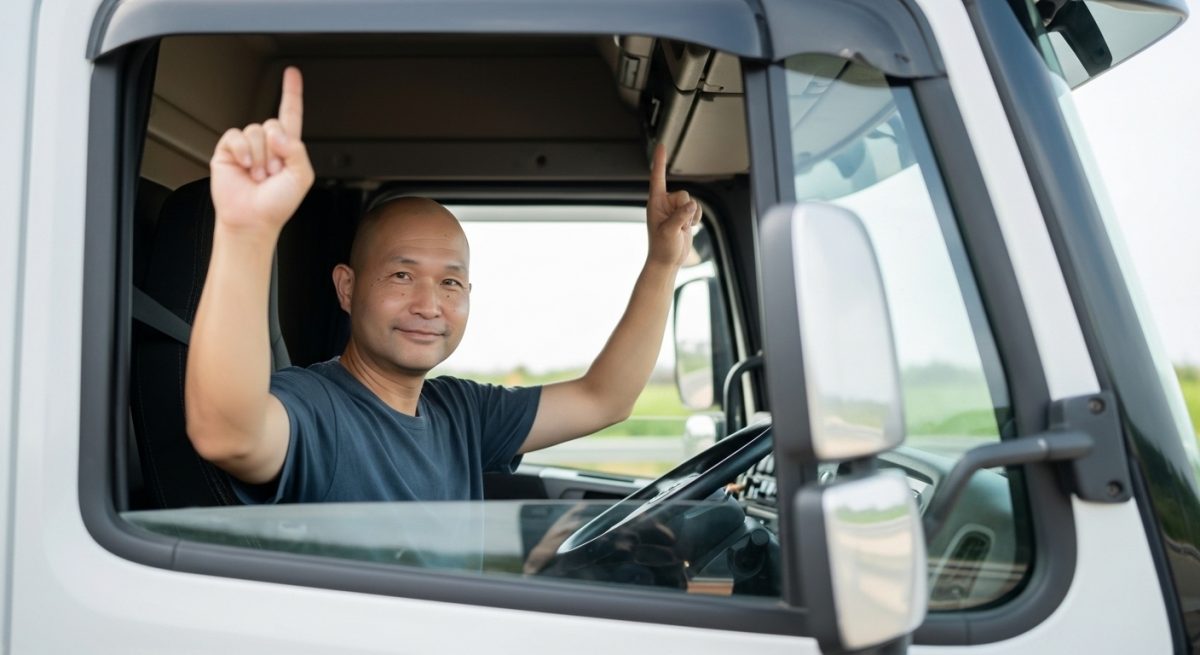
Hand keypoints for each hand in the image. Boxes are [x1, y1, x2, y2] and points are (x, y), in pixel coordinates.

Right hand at [209, 66, 314, 233]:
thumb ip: (297, 149)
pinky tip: (245, 168)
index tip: (292, 73)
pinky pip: (236, 136)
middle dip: (276, 152)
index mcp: (287, 147)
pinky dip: (243, 152)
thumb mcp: (301, 177)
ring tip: (259, 176)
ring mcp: (247, 146)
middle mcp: (267, 144)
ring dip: (260, 157)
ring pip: (256, 131)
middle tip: (273, 174)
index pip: (290, 114)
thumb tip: (277, 133)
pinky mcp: (228, 149)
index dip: (291, 92)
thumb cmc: (278, 204)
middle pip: (273, 123)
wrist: (253, 220)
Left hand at [645, 143, 700, 267]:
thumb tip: (691, 205)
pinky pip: (696, 209)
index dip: (660, 161)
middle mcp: (665, 203)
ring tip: (682, 229)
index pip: (657, 177)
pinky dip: (696, 218)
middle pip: (684, 194)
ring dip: (691, 216)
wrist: (668, 261)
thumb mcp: (669, 232)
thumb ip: (680, 216)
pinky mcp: (684, 215)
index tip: (661, 145)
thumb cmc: (662, 247)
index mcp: (655, 203)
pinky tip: (688, 228)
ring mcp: (675, 209)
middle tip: (678, 225)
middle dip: (685, 210)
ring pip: (692, 202)